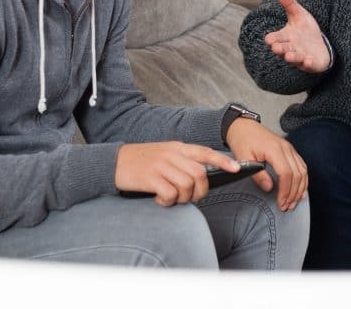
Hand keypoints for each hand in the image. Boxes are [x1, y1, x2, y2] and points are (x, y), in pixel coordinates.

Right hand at [115, 142, 239, 206]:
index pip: (205, 152)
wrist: (113, 162)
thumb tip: (202, 176)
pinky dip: (168, 202)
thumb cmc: (142, 161)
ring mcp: (160, 165)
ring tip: (173, 198)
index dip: (222, 161)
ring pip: (187, 185)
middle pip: (199, 173)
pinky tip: (161, 200)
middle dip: (201, 190)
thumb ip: (182, 161)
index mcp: (177, 147)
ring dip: (183, 198)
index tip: (237, 169)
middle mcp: (171, 154)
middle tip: (192, 197)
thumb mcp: (164, 154)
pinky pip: (170, 193)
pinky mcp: (150, 178)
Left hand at [225, 118, 307, 211]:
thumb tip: (269, 188)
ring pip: (303, 170)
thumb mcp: (244, 158)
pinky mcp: (290, 149)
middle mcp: (286, 148)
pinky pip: (301, 165)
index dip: (285, 191)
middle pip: (297, 174)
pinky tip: (300, 189)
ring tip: (294, 202)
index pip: (286, 173)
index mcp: (274, 149)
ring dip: (300, 188)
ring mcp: (289, 148)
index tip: (281, 202)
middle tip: (287, 206)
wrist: (243, 126)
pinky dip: (303, 179)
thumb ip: (257, 174)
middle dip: (293, 193)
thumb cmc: (243, 140)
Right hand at [263, 0, 330, 72]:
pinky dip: (308, 64)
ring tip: (289, 56)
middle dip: (279, 49)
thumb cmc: (305, 31)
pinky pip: (309, 65)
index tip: (269, 39)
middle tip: (276, 48)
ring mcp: (300, 57)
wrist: (320, 45)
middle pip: (282, 49)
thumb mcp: (299, 15)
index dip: (272, 39)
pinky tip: (309, 61)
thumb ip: (289, 3)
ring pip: (294, 59)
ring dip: (292, 57)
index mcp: (285, 37)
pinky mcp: (311, 64)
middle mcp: (290, 48)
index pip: (275, 38)